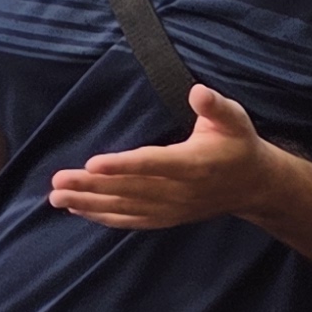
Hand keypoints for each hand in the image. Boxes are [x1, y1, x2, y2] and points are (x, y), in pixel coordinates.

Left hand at [50, 85, 277, 229]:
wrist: (255, 186)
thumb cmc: (237, 144)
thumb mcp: (234, 119)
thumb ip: (215, 106)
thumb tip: (198, 92)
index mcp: (194, 164)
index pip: (154, 164)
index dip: (123, 165)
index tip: (92, 162)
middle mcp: (180, 191)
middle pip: (131, 189)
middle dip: (92, 186)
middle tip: (58, 181)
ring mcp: (172, 208)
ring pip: (126, 207)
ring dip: (90, 203)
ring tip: (56, 197)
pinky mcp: (167, 217)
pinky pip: (132, 219)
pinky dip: (104, 216)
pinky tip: (78, 210)